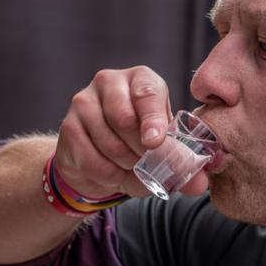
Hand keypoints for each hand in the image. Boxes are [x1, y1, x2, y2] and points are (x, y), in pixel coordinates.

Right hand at [54, 67, 209, 198]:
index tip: (155, 142)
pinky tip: (113, 173)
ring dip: (125, 166)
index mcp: (141, 79)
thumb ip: (182, 164)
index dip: (153, 119)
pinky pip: (90, 158)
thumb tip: (197, 185)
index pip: (147, 93)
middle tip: (147, 165)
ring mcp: (84, 102)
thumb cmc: (138, 145)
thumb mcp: (164, 149)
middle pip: (125, 119)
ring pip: (108, 141)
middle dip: (140, 151)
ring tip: (131, 168)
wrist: (98, 161)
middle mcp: (110, 82)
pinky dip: (107, 174)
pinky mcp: (68, 126)